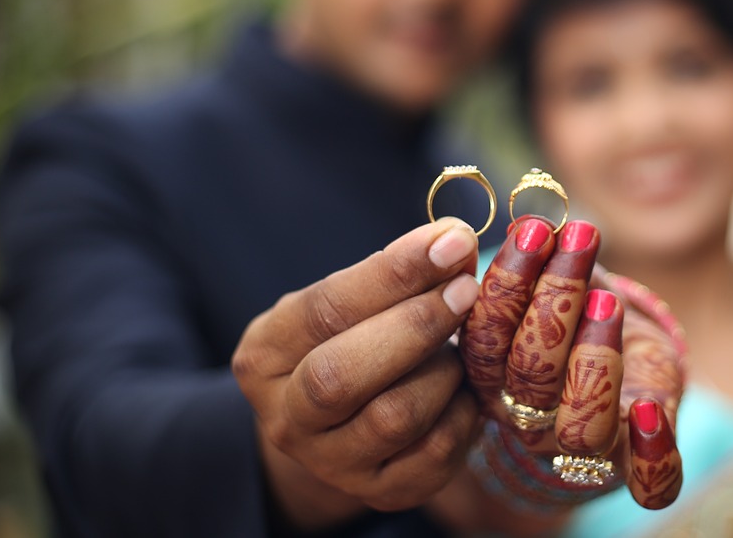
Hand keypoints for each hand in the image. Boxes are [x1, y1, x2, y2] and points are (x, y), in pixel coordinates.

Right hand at [231, 219, 482, 527]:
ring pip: (394, 418)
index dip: (393, 274)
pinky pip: (434, 455)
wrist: (339, 425)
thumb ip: (398, 272)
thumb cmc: (350, 340)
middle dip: (415, 326)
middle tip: (466, 291)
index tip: (450, 243)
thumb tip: (456, 240)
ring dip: (443, 371)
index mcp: (265, 353)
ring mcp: (331, 463)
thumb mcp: (353, 301)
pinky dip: (463, 413)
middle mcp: (286, 416)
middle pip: (342, 375)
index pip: (325, 309)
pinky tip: (467, 388)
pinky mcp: (381, 492)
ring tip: (461, 346)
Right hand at [459, 216, 682, 509]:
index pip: (485, 339)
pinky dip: (652, 455)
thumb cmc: (579, 320)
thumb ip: (541, 260)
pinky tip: (650, 411)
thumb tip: (533, 220)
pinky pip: (647, 483)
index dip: (506, 284)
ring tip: (608, 298)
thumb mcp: (556, 284)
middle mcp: (530, 418)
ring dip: (593, 359)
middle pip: (529, 376)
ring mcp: (584, 446)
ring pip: (580, 425)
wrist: (624, 373)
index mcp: (494, 376)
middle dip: (552, 300)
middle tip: (577, 240)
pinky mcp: (637, 462)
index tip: (534, 230)